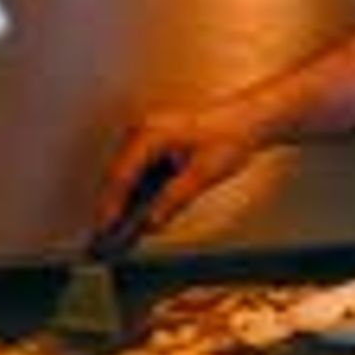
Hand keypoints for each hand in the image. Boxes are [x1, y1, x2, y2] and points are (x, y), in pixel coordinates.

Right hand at [94, 97, 264, 240]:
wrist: (249, 118)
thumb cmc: (231, 137)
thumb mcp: (204, 174)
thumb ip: (174, 199)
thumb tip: (151, 223)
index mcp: (152, 133)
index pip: (122, 174)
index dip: (111, 205)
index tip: (104, 228)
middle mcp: (142, 128)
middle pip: (118, 173)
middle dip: (112, 205)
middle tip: (106, 235)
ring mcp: (145, 132)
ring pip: (124, 172)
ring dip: (121, 199)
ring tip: (117, 230)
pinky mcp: (151, 139)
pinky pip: (136, 167)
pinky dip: (134, 189)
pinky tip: (134, 212)